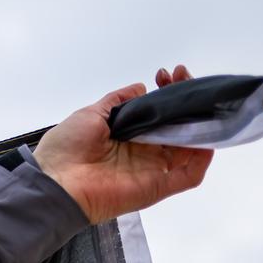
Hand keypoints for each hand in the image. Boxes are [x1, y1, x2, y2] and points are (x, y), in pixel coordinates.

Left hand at [35, 64, 214, 226]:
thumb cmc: (66, 149)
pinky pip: (190, 176)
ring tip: (199, 101)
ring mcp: (153, 170)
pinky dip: (203, 158)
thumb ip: (118, 101)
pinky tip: (207, 135)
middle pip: (179, 127)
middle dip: (188, 101)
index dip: (169, 93)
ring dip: (201, 123)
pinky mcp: (157, 187)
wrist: (54, 182)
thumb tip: (141, 87)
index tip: (167, 75)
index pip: (160, 114)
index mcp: (129, 137)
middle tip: (183, 78)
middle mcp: (144, 153)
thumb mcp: (91, 114)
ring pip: (190, 148)